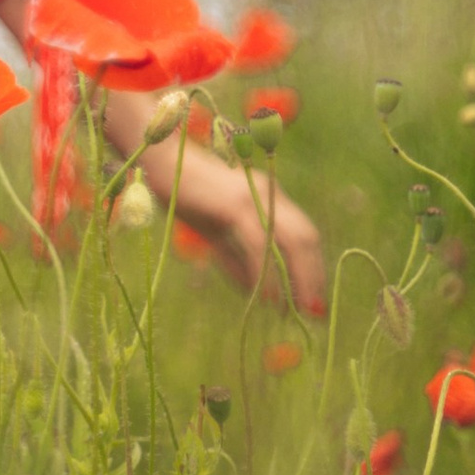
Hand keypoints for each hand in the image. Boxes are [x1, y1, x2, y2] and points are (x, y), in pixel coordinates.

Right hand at [160, 137, 327, 315]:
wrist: (161, 164)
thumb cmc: (187, 196)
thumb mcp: (217, 232)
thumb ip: (237, 259)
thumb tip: (255, 292)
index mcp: (270, 198)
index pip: (304, 235)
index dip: (313, 267)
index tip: (313, 299)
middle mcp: (269, 196)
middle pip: (306, 238)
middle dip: (313, 276)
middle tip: (312, 311)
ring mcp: (254, 199)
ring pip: (289, 241)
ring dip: (296, 279)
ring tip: (293, 310)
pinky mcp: (235, 206)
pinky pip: (259, 245)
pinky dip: (266, 273)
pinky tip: (266, 296)